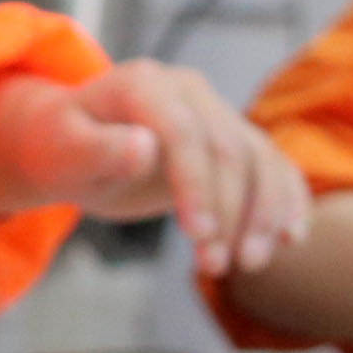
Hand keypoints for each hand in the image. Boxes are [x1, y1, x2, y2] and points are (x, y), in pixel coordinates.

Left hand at [0, 64, 313, 276]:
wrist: (73, 143)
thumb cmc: (60, 148)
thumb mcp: (62, 152)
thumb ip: (98, 150)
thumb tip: (144, 147)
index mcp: (144, 84)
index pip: (184, 133)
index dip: (197, 185)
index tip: (198, 237)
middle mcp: (188, 91)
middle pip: (228, 149)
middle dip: (229, 212)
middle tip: (216, 268)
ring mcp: (215, 113)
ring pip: (260, 159)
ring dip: (264, 215)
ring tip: (249, 265)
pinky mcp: (231, 139)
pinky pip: (272, 165)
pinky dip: (288, 200)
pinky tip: (292, 238)